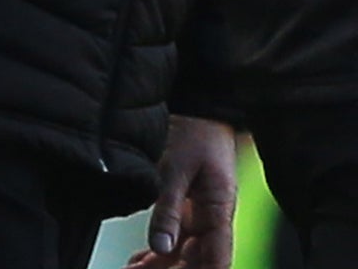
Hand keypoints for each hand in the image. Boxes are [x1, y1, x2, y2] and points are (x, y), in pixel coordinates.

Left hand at [128, 115, 237, 268]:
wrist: (197, 105)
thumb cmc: (196, 129)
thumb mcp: (177, 168)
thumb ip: (169, 209)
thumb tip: (162, 249)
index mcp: (219, 208)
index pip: (218, 259)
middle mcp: (212, 216)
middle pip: (197, 261)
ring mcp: (199, 213)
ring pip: (182, 253)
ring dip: (159, 267)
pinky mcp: (186, 207)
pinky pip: (173, 239)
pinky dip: (156, 253)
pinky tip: (138, 262)